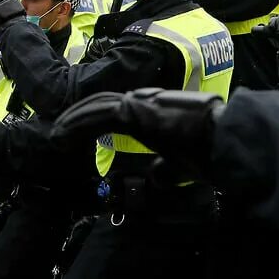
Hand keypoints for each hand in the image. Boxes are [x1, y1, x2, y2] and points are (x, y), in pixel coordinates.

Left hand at [52, 89, 223, 178]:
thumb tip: (156, 177)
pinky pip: (99, 114)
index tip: (74, 134)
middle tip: (59, 133)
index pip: (113, 108)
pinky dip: (78, 123)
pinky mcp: (136, 112)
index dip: (91, 119)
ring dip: (73, 121)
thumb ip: (164, 169)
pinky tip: (64, 133)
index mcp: (151, 112)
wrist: (223, 140)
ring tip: (56, 135)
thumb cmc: (207, 153)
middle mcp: (143, 101)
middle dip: (77, 117)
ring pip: (95, 106)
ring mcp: (139, 103)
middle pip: (100, 103)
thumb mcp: (180, 165)